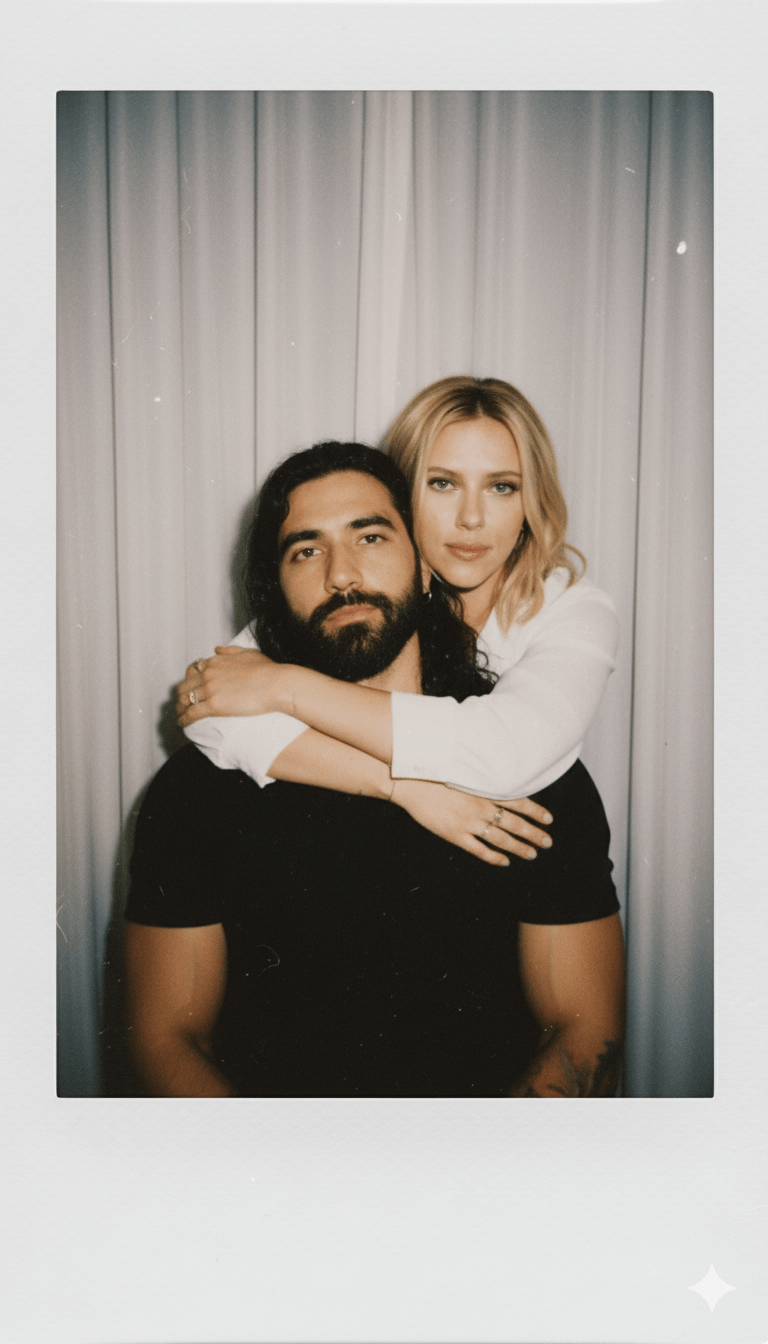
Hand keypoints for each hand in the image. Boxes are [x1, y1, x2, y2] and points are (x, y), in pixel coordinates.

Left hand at [176, 646, 288, 725]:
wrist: (277, 684)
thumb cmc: (269, 670)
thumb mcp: (249, 653)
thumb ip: (230, 651)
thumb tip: (217, 649)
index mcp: (216, 661)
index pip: (193, 670)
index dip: (190, 680)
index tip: (192, 687)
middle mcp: (209, 673)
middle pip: (185, 685)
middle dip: (182, 694)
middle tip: (183, 703)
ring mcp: (210, 690)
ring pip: (184, 700)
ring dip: (180, 708)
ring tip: (180, 715)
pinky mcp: (214, 706)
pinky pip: (191, 713)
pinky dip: (184, 718)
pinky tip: (182, 723)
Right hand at [390, 779, 552, 866]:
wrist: (411, 782)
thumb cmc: (437, 772)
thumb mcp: (466, 771)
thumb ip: (484, 780)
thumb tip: (502, 783)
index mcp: (485, 789)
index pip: (519, 802)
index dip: (536, 811)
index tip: (549, 819)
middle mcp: (481, 807)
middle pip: (515, 823)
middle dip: (534, 834)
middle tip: (548, 842)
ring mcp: (469, 822)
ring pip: (501, 839)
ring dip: (519, 847)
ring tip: (532, 854)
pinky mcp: (455, 835)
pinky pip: (480, 850)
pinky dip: (494, 857)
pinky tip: (505, 861)